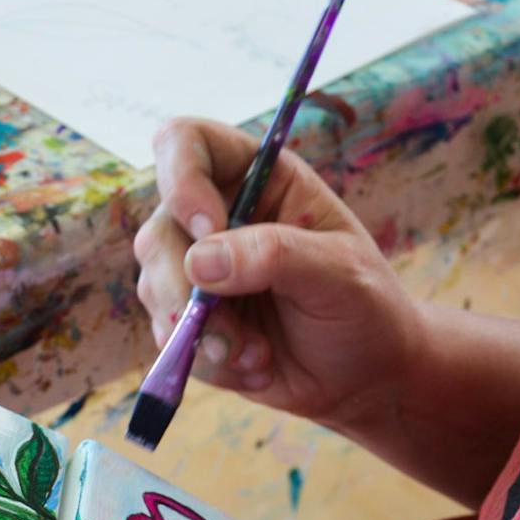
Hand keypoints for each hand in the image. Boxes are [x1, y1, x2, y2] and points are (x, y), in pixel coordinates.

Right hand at [135, 118, 426, 435]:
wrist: (364, 376)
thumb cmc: (365, 309)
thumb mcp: (339, 274)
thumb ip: (275, 256)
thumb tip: (199, 262)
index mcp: (257, 179)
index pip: (186, 143)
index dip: (181, 179)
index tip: (208, 230)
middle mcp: (217, 217)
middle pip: (158, 231)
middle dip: (186, 289)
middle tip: (229, 331)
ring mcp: (198, 270)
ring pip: (154, 287)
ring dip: (202, 332)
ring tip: (259, 356)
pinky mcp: (191, 319)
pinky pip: (168, 335)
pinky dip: (205, 360)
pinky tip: (253, 367)